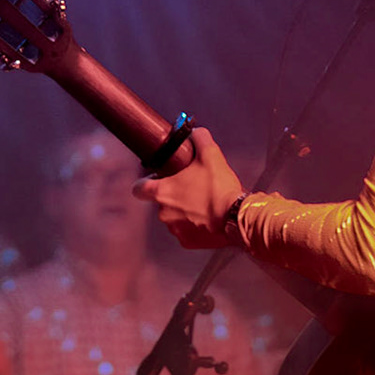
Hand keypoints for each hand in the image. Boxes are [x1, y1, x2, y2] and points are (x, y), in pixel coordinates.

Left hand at [131, 128, 244, 249]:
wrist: (236, 217)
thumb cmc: (219, 188)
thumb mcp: (211, 154)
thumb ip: (199, 138)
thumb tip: (194, 133)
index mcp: (162, 192)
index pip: (138, 188)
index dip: (146, 182)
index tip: (157, 179)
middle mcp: (163, 213)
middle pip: (160, 201)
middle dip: (173, 194)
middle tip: (191, 187)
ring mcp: (174, 229)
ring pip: (173, 216)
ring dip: (183, 210)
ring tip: (203, 202)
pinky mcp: (187, 242)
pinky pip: (186, 231)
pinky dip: (194, 225)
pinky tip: (207, 217)